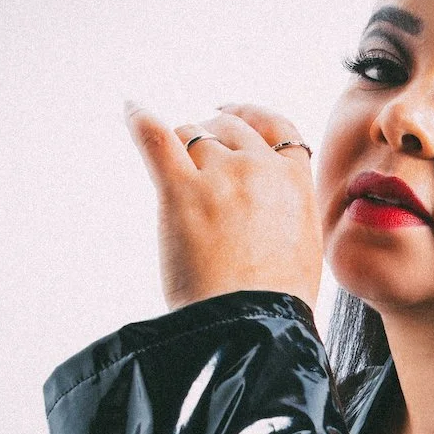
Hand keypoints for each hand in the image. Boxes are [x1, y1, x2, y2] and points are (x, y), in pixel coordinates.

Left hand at [124, 100, 322, 311]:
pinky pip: (156, 138)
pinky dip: (139, 119)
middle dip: (211, 138)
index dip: (250, 116)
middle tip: (194, 160)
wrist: (252, 324)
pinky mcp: (180, 190)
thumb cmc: (275, 300)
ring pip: (192, 136)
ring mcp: (221, 176)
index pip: (277, 128)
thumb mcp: (303, 246)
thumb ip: (288, 213)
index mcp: (296, 183)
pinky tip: (131, 109)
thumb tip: (269, 206)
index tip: (229, 115)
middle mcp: (261, 169)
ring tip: (173, 170)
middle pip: (230, 130)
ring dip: (181, 146)